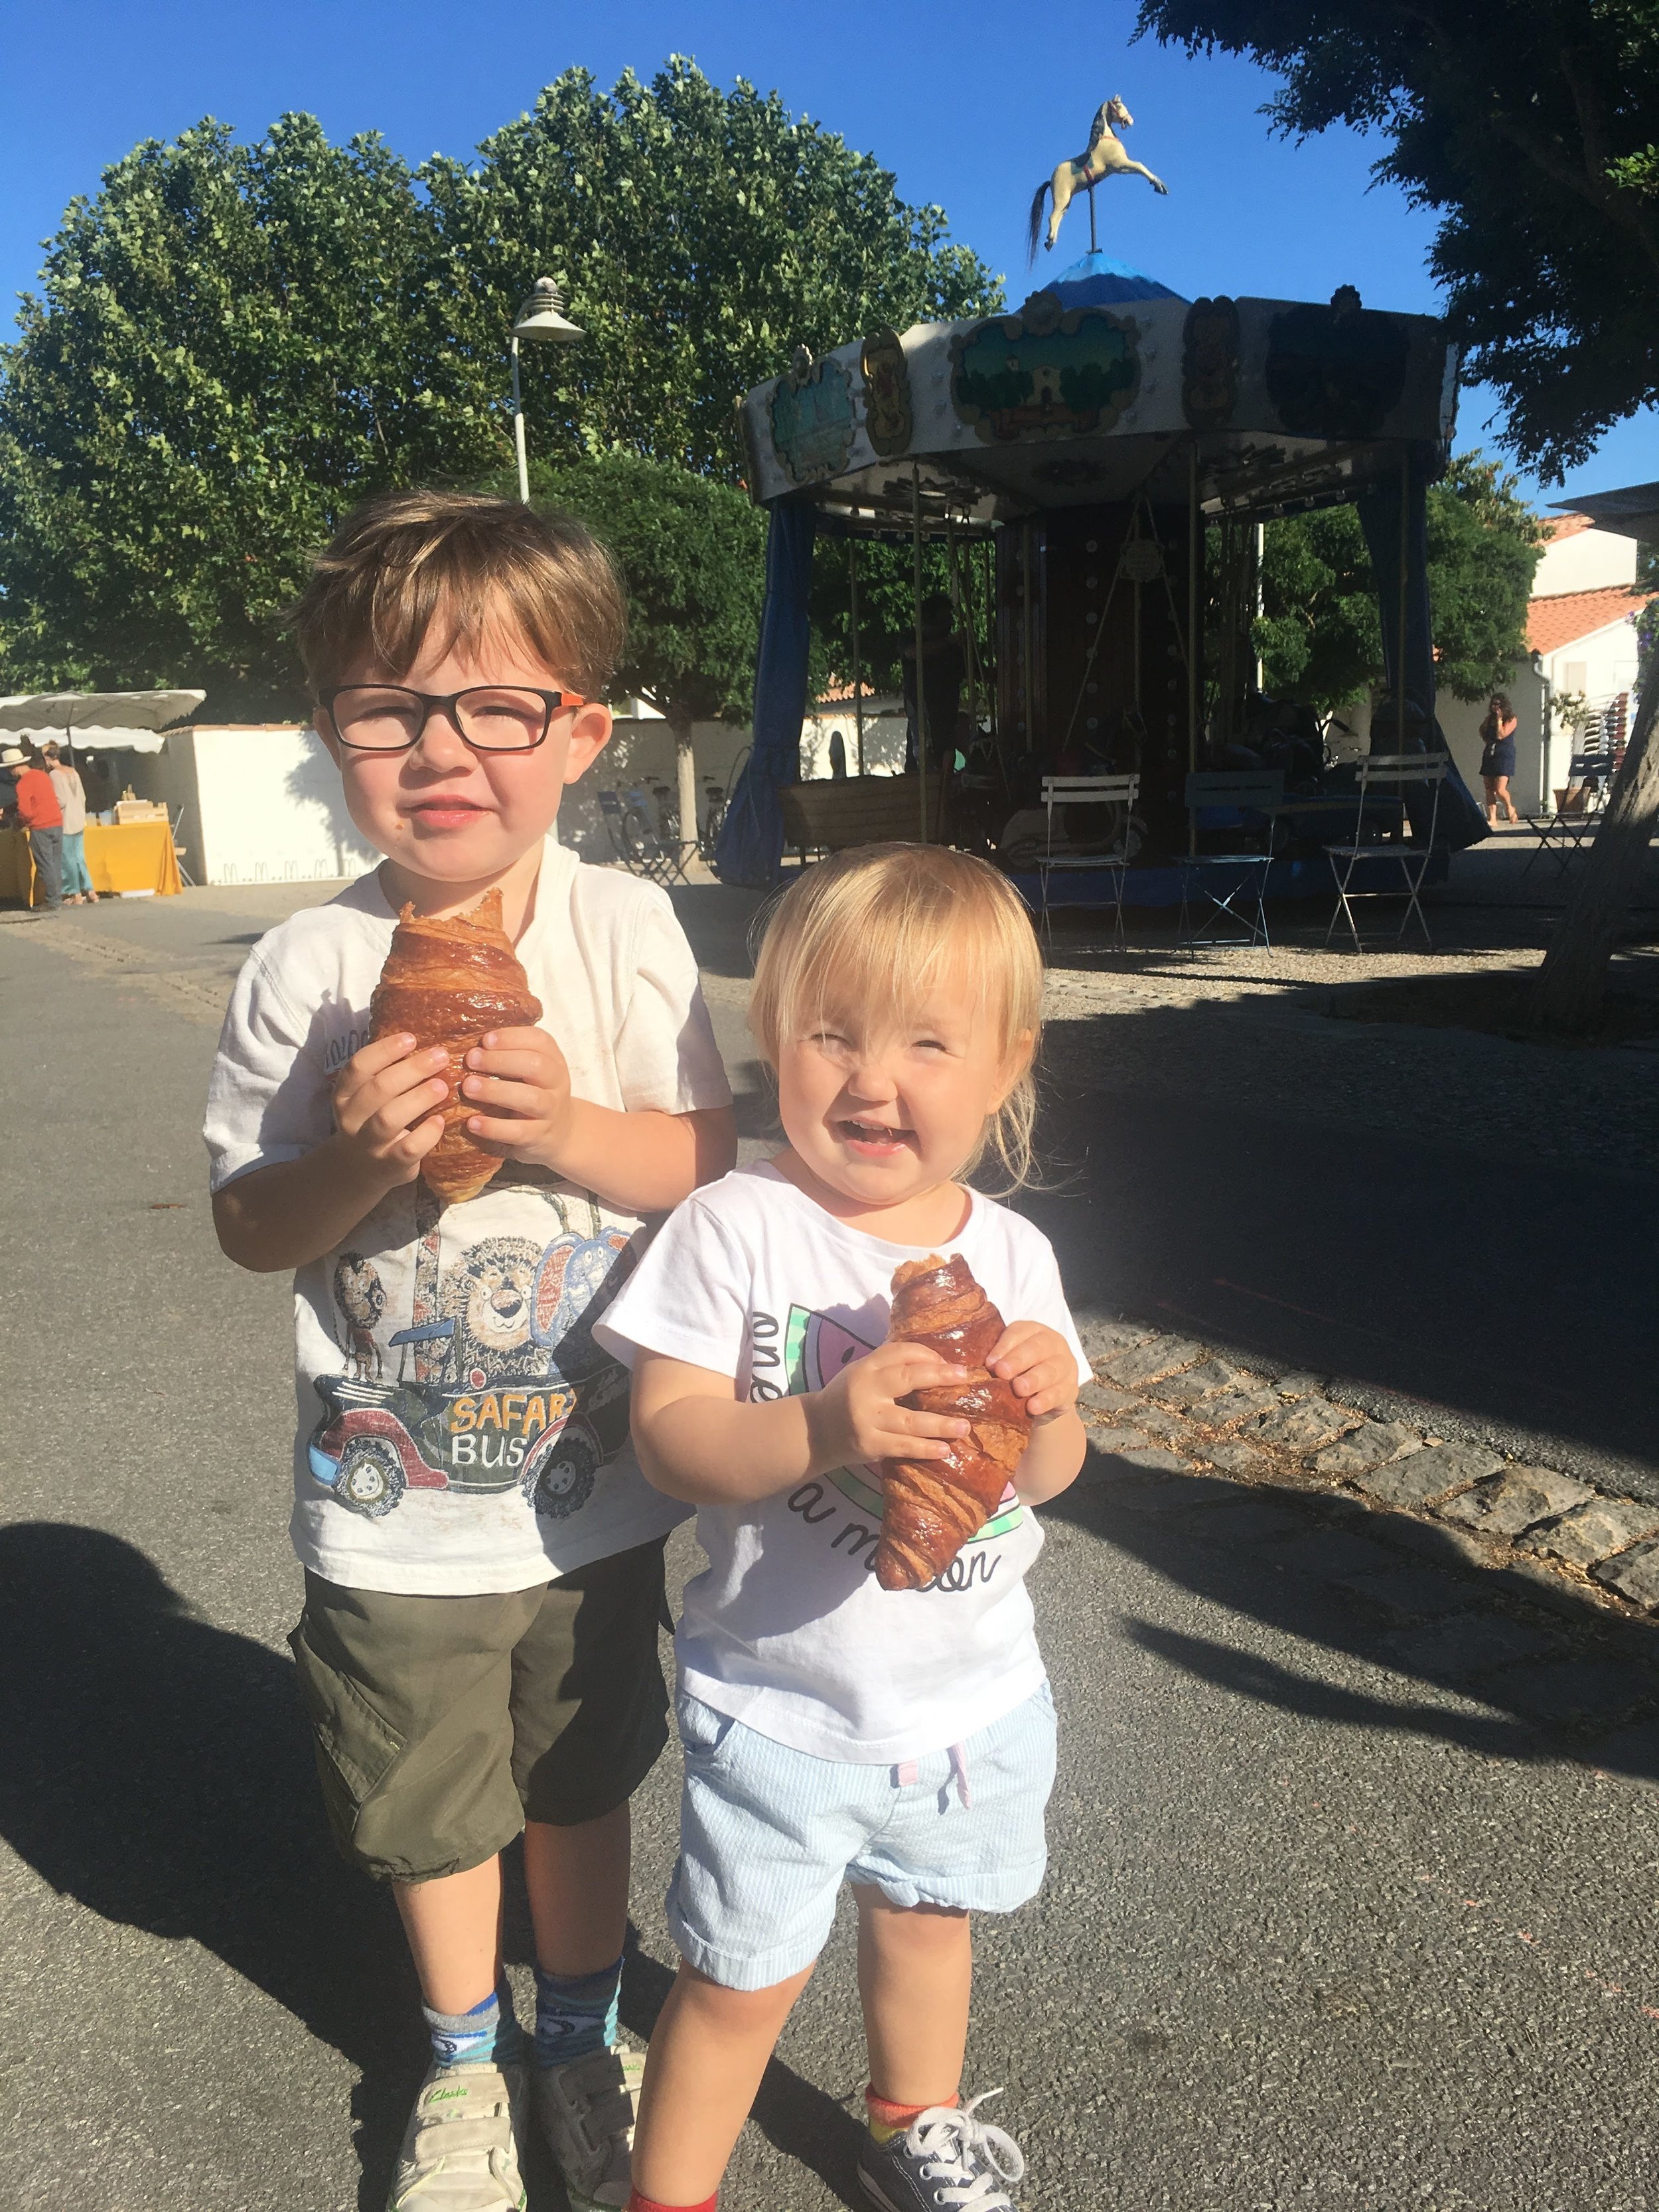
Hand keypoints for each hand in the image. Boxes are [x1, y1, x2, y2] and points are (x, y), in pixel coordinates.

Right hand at [332, 1032, 449, 1188]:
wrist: (360, 1171)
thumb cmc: (372, 1122)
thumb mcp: (367, 1098)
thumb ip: (385, 1074)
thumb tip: (425, 1043)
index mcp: (344, 1094)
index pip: (358, 1066)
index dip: (384, 1050)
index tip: (411, 1038)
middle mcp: (351, 1118)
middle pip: (378, 1088)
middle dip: (411, 1069)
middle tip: (441, 1056)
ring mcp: (369, 1144)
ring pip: (388, 1118)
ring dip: (418, 1098)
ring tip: (443, 1086)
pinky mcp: (389, 1165)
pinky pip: (408, 1149)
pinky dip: (426, 1134)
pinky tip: (440, 1121)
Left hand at [458, 1024, 573, 1167]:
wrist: (559, 1133)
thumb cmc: (533, 1093)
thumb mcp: (529, 1070)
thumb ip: (508, 1055)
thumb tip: (467, 1043)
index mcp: (553, 1059)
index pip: (539, 1040)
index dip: (512, 1037)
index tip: (485, 1040)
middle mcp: (556, 1082)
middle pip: (536, 1065)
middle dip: (501, 1060)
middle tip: (471, 1060)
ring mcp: (551, 1110)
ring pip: (530, 1098)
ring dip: (496, 1091)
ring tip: (468, 1087)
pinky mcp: (540, 1136)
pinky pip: (519, 1132)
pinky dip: (494, 1127)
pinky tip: (473, 1122)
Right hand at [806, 1340, 971, 1474]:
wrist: (814, 1432)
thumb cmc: (846, 1397)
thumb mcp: (861, 1373)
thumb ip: (889, 1367)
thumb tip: (936, 1363)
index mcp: (865, 1367)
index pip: (899, 1352)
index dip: (927, 1354)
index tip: (950, 1363)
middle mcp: (866, 1390)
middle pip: (907, 1378)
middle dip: (938, 1376)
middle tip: (963, 1377)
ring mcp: (867, 1419)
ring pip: (910, 1421)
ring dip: (941, 1424)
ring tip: (964, 1426)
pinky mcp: (869, 1445)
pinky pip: (902, 1447)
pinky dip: (925, 1448)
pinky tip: (945, 1449)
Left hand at [988, 1321, 1077, 1422]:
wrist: (1043, 1398)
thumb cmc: (1019, 1373)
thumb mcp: (1007, 1362)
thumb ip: (995, 1360)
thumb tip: (971, 1368)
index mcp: (1033, 1331)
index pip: (1019, 1332)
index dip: (1004, 1346)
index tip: (989, 1363)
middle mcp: (1052, 1343)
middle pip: (1037, 1348)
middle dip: (1018, 1360)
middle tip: (1002, 1372)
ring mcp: (1065, 1365)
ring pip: (1051, 1370)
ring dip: (1034, 1379)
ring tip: (1019, 1389)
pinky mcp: (1071, 1388)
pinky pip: (1060, 1392)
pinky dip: (1046, 1400)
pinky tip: (1033, 1407)